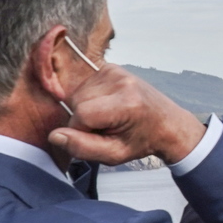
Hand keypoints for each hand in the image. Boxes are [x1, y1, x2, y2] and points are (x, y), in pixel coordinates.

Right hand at [47, 64, 206, 164]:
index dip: (81, 131)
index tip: (98, 137)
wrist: (167, 123)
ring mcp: (116, 71)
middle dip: (84, 119)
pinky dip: (90, 98)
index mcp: (126, 103)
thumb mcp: (115, 154)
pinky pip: (85, 85)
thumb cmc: (142, 140)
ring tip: (109, 118)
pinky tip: (107, 106)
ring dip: (86, 109)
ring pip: (78, 93)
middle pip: (77, 101)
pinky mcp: (111, 68)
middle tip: (106, 128)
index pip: (81, 115)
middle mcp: (121, 82)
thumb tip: (55, 136)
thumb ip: (83, 148)